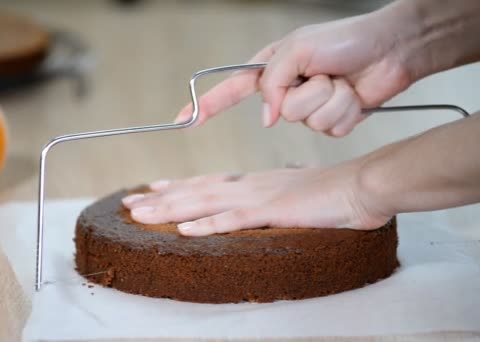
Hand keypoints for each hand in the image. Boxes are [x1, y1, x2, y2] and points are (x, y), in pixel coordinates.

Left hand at [121, 161, 392, 235]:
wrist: (359, 186)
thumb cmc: (330, 193)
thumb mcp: (291, 193)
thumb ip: (269, 199)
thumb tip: (256, 205)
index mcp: (253, 182)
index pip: (207, 182)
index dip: (177, 185)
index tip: (152, 187)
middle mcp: (248, 185)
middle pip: (196, 191)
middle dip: (160, 198)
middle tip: (129, 202)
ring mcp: (258, 197)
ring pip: (204, 202)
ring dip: (170, 209)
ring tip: (140, 214)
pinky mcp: (273, 211)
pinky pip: (234, 220)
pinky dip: (207, 224)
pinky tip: (184, 229)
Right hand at [174, 11, 413, 136]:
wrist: (392, 49)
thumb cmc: (345, 39)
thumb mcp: (297, 49)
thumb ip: (272, 83)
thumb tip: (267, 118)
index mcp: (273, 67)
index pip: (231, 89)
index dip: (208, 106)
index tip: (184, 120)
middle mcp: (288, 89)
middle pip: (279, 111)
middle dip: (306, 94)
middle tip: (324, 74)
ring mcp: (310, 107)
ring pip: (307, 122)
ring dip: (330, 100)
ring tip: (343, 81)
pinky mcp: (332, 120)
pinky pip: (330, 129)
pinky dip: (345, 111)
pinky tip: (355, 94)